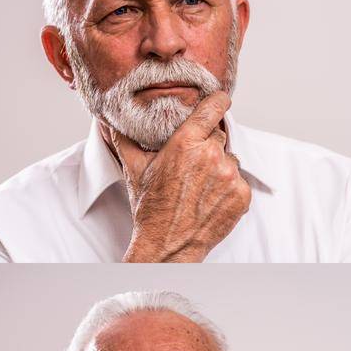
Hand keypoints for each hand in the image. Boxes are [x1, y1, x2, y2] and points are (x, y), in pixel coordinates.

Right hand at [107, 92, 251, 262]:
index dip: (217, 103)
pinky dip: (228, 190)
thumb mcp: (134, 172)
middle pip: (220, 135)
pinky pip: (239, 182)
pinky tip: (209, 201)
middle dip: (209, 146)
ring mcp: (229, 175)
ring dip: (219, 169)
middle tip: (192, 167)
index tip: (217, 104)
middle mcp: (210, 155)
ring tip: (199, 188)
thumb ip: (125, 141)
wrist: (166, 247)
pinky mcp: (241, 194)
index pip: (215, 106)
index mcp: (185, 143)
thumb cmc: (149, 211)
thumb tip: (110, 122)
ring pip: (230, 159)